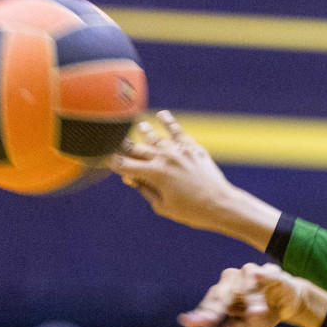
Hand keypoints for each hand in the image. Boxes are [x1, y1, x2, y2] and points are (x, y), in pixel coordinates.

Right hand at [109, 111, 273, 239]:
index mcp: (154, 174)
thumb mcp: (163, 207)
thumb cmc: (191, 212)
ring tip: (139, 124)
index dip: (112, 163)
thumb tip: (131, 178)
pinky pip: (178, 132)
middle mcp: (164, 158)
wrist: (221, 205)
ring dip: (145, 131)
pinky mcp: (193, 149)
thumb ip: (145, 190)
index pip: (125, 165)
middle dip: (125, 146)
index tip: (105, 160)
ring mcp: (179, 151)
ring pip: (156, 137)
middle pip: (137, 149)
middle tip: (117, 140)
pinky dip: (169, 123)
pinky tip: (163, 115)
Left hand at [179, 262, 326, 326]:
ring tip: (255, 314)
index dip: (202, 315)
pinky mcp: (275, 274)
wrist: (288, 302)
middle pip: (224, 294)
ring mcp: (254, 274)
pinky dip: (265, 275)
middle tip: (209, 321)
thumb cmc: (260, 313)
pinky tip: (259, 275)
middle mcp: (234, 280)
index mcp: (223, 292)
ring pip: (247, 285)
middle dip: (217, 308)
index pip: (210, 304)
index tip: (189, 324)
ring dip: (250, 299)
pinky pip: (269, 274)